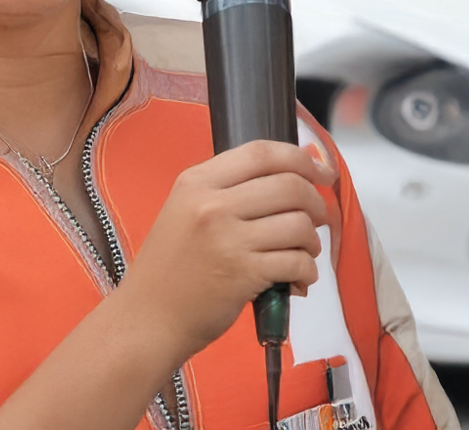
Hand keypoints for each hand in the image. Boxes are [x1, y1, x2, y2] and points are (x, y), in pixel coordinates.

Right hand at [116, 140, 335, 364]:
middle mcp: (212, 203)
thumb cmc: (169, 265)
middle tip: (318, 217)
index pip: (260, 152)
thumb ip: (227, 189)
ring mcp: (228, 239)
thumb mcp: (184, 208)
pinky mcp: (243, 275)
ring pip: (298, 223)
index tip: (321, 172)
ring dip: (312, 240)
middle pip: (288, 185)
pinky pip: (296, 262)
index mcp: (197, 181)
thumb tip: (290, 175)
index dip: (300, 158)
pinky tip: (298, 279)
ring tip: (304, 252)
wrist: (147, 317)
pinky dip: (307, 271)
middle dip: (315, 201)